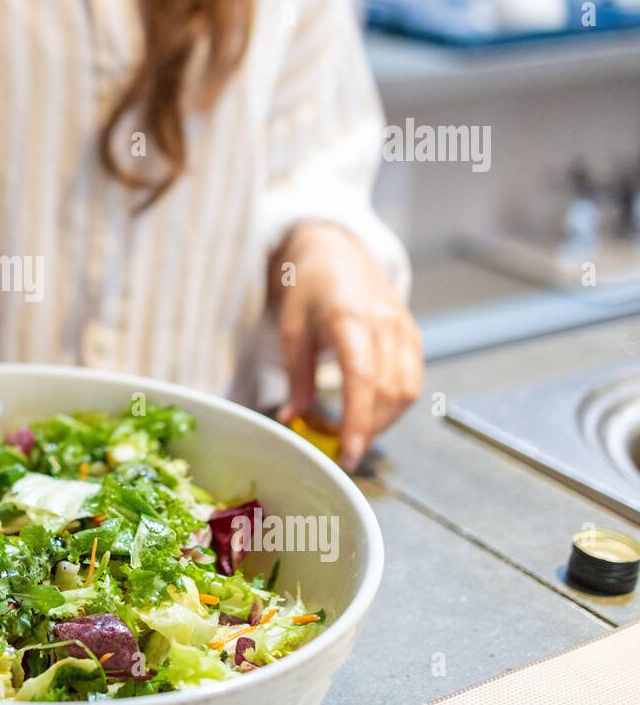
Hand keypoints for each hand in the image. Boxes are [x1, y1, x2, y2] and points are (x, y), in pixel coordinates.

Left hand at [271, 222, 422, 471]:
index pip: (361, 379)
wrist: (339, 251)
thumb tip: (292, 418)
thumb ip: (296, 376)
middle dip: (369, 429)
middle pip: (388, 391)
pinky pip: (412, 380)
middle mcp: (385, 323)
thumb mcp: (291, 328)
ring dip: (384, 421)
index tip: (349, 452)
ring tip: (356, 434)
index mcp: (350, 318)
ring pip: (407, 391)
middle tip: (343, 451)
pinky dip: (395, 404)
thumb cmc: (309, 288)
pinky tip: (373, 413)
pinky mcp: (413, 335)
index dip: (358, 420)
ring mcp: (404, 328)